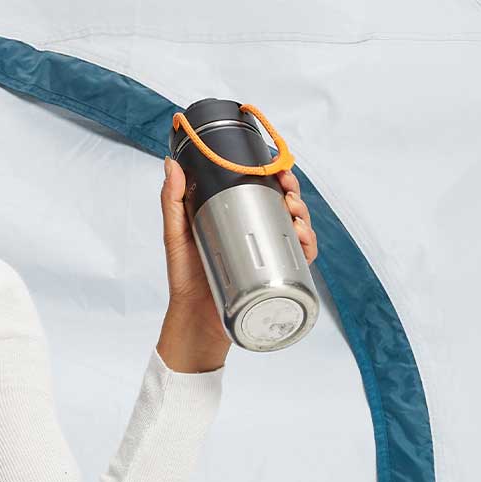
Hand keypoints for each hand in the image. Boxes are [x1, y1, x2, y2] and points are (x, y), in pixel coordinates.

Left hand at [159, 156, 318, 370]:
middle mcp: (256, 235)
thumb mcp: (176, 233)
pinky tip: (302, 238)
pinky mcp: (276, 278)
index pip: (263, 190)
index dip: (276, 175)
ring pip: (298, 229)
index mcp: (236, 218)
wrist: (194, 317)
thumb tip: (172, 164)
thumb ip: (172, 200)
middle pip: (285, 206)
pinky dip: (308, 246)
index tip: (278, 167)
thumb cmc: (184, 277)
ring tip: (294, 214)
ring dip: (304, 216)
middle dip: (294, 193)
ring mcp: (268, 256)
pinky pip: (301, 259)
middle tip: (289, 191)